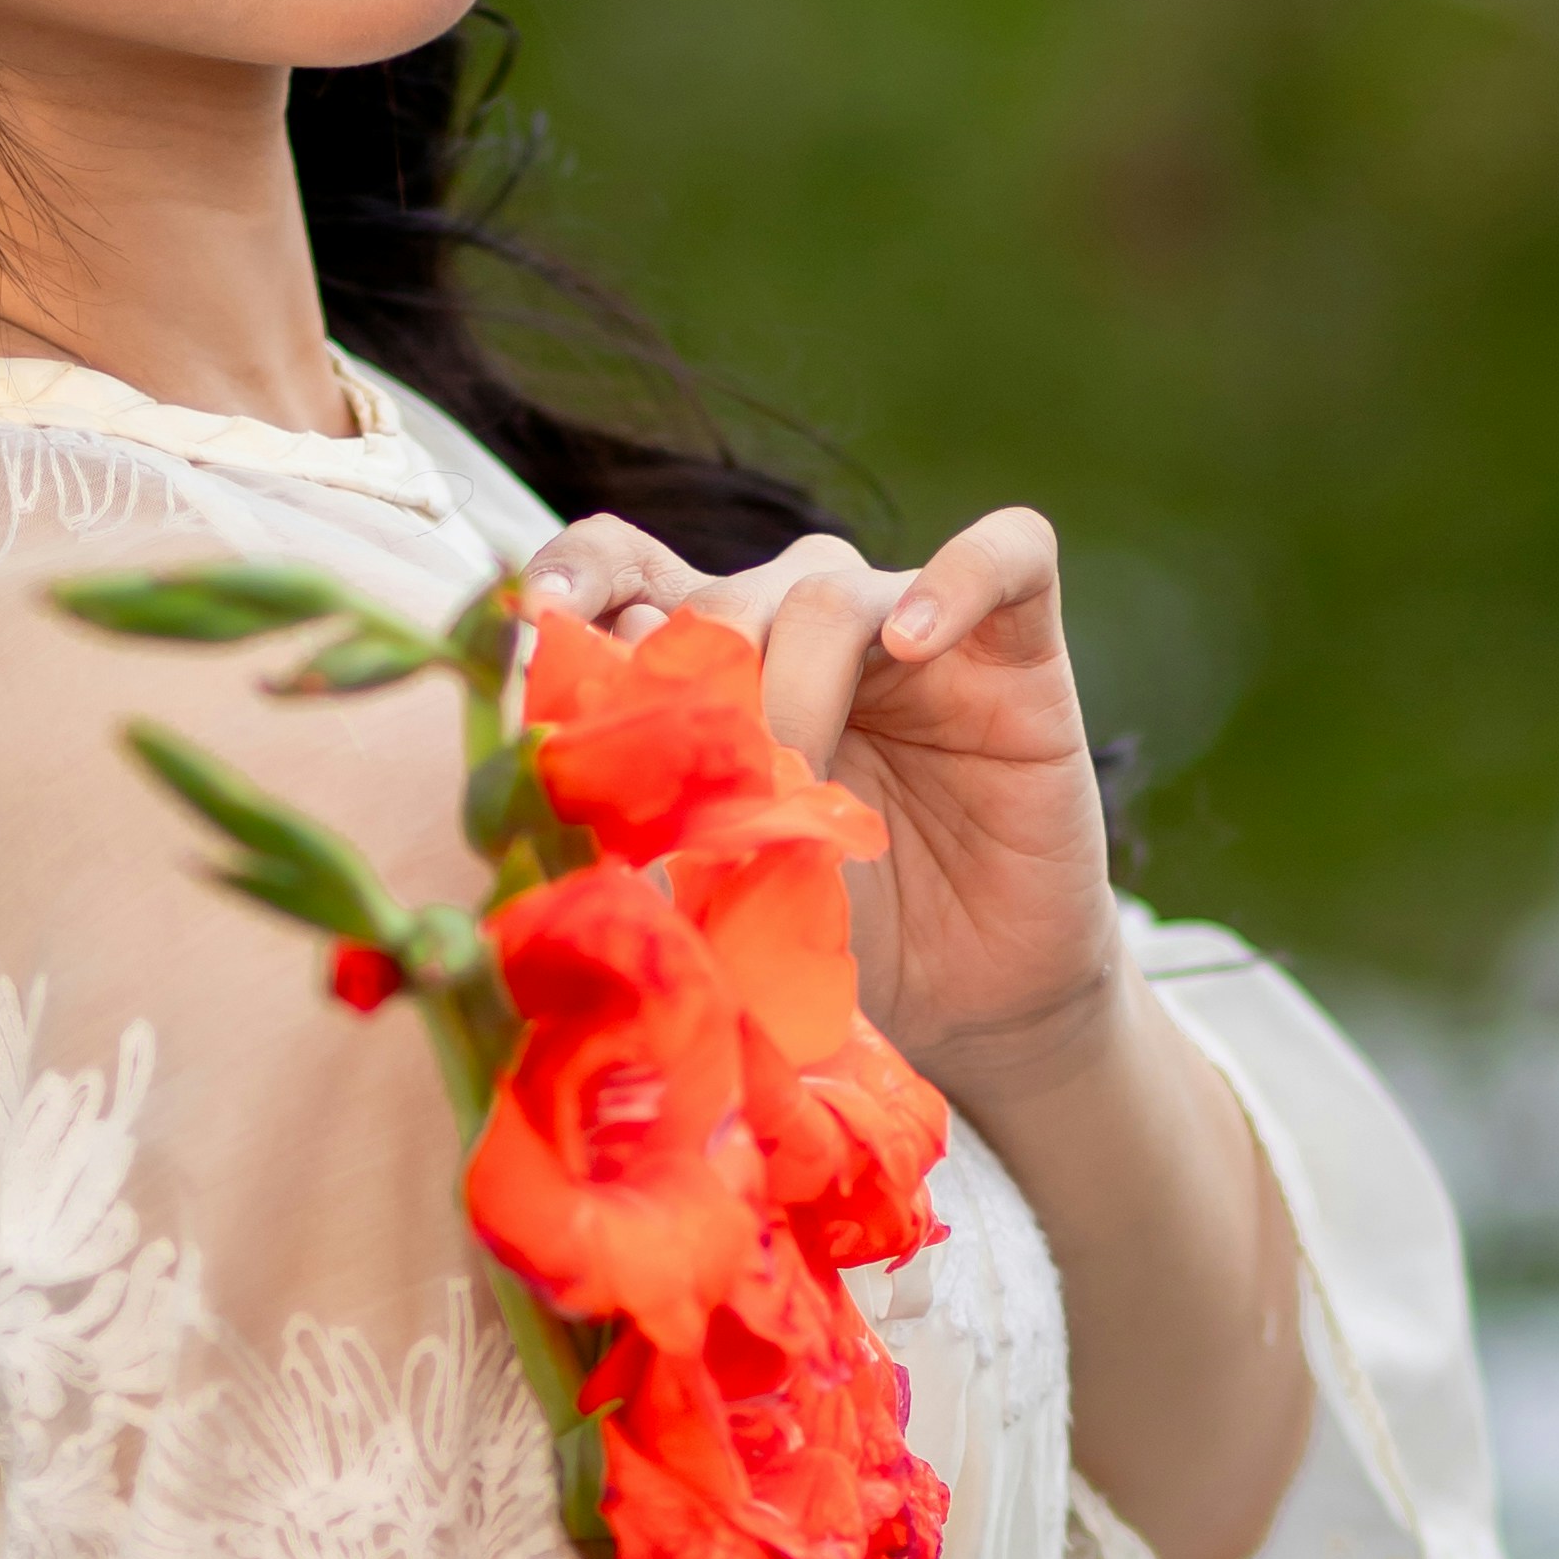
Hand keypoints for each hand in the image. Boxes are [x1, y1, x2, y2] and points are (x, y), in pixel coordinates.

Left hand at [515, 506, 1118, 1090]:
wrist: (973, 1002)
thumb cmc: (835, 939)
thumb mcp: (721, 884)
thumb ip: (651, 820)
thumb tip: (556, 785)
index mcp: (712, 670)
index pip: (627, 572)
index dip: (579, 576)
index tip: (542, 619)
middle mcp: (798, 627)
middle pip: (720, 597)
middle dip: (700, 689)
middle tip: (710, 794)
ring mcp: (908, 627)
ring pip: (826, 590)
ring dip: (798, 683)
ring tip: (800, 781)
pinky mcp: (1015, 648)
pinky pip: (1005, 557)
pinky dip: (957, 580)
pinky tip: (915, 642)